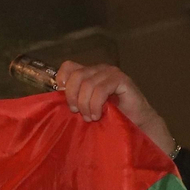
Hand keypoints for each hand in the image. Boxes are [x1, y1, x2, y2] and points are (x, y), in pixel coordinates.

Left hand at [55, 62, 174, 155]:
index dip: (62, 80)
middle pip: (75, 76)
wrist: (135, 122)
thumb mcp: (85, 106)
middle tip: (76, 112)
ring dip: (85, 104)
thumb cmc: (108, 115)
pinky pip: (101, 89)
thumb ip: (73, 98)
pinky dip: (96, 104)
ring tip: (89, 117)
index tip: (62, 97)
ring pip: (87, 84)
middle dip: (72, 97)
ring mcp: (111, 72)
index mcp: (88, 73)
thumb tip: (54, 98)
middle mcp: (98, 69)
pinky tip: (98, 114)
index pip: (68, 67)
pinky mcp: (122, 79)